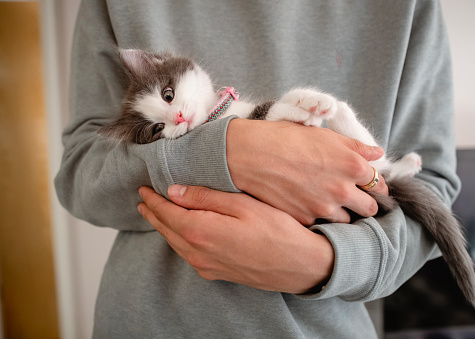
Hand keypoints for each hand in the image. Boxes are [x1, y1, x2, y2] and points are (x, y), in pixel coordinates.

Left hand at [138, 185, 333, 293]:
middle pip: (167, 230)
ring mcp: (207, 267)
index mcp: (201, 232)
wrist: (299, 265)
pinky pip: (187, 255)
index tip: (143, 190)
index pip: (167, 212)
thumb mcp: (242, 204)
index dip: (153, 200)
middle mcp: (198, 253)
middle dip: (153, 214)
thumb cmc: (276, 231)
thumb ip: (206, 197)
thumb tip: (175, 192)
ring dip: (163, 227)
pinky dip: (177, 240)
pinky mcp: (217, 273)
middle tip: (143, 201)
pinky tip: (180, 234)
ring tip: (156, 215)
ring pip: (175, 244)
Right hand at [226, 119, 387, 224]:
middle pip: (369, 209)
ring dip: (342, 214)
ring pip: (346, 221)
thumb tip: (377, 154)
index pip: (379, 184)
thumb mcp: (324, 135)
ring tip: (328, 203)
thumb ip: (355, 146)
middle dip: (364, 204)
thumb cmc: (286, 139)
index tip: (369, 186)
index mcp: (352, 166)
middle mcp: (342, 190)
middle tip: (353, 199)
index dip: (375, 186)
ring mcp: (323, 207)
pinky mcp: (305, 219)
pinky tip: (307, 205)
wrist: (251, 154)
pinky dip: (317, 217)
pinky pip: (320, 223)